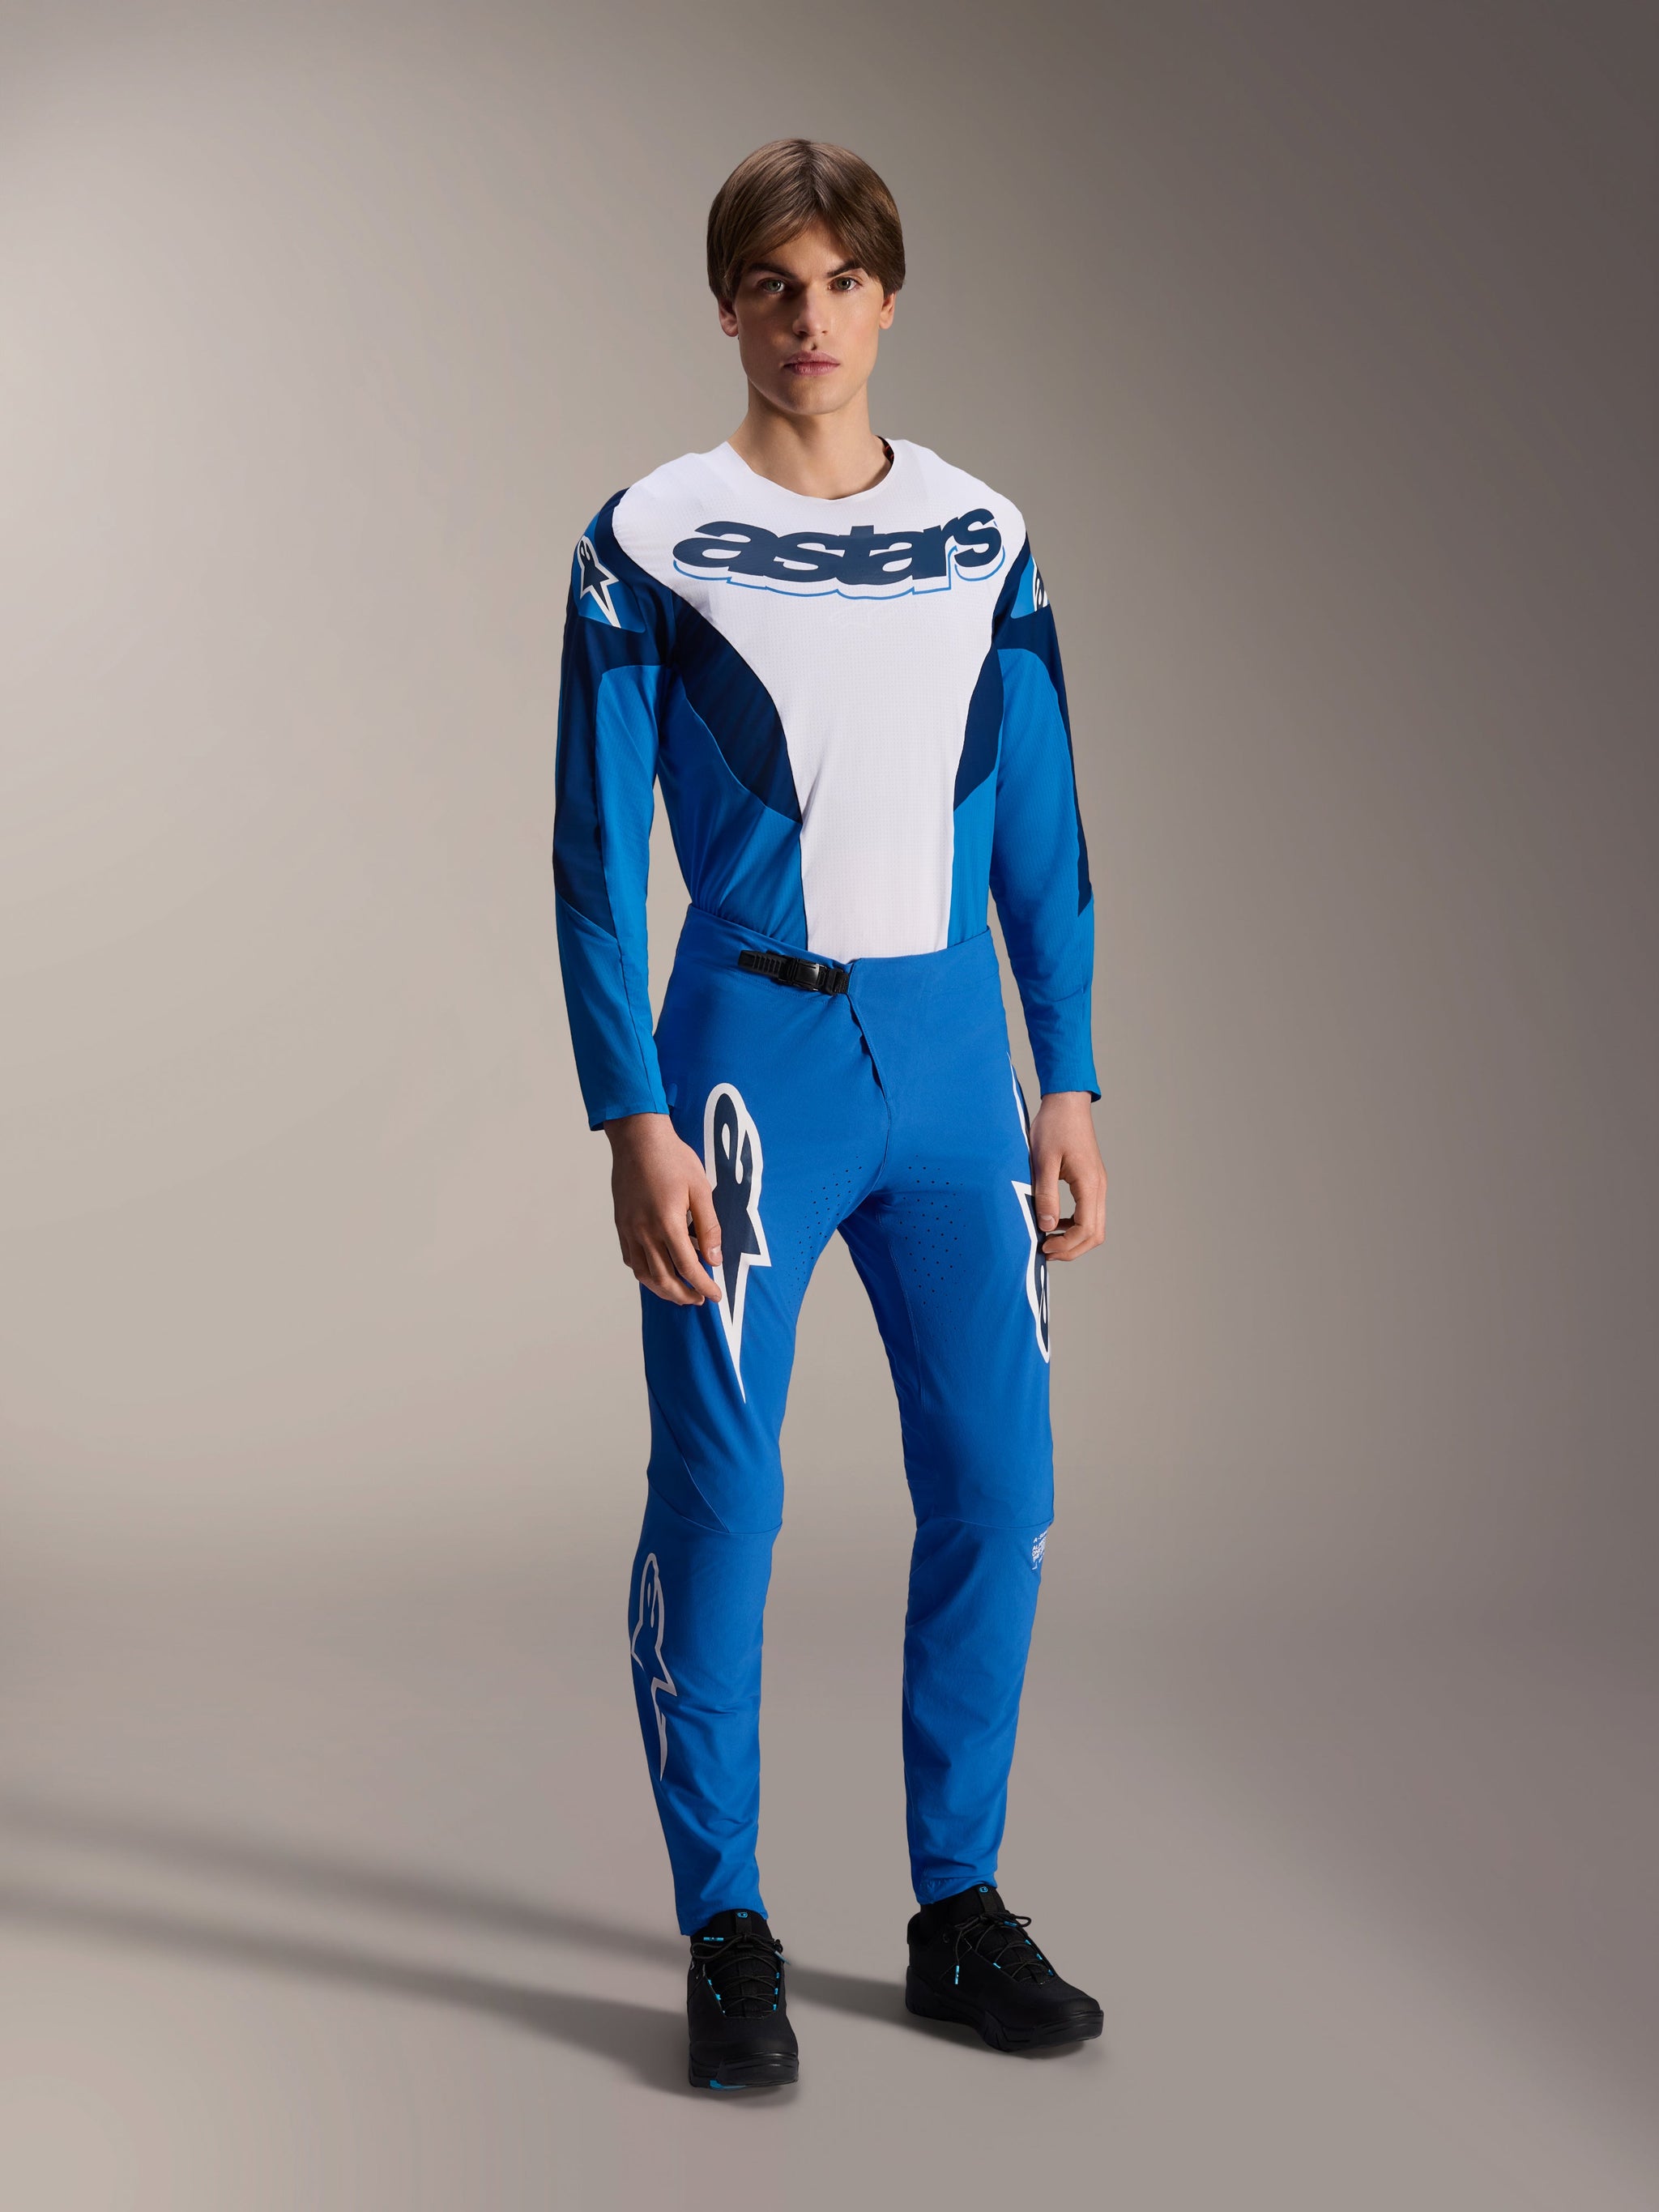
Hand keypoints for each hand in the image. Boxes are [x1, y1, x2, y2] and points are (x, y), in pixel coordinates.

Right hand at [603, 1113, 722, 1304]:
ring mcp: (629, 1230)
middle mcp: (644, 1231)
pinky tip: (658, 1273)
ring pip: (643, 1274)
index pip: (687, 1267)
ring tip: (680, 1294)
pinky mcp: (621, 1225)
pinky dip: (645, 1274)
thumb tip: (714, 1259)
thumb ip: (709, 1227)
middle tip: (699, 1299)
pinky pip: (631, 1259)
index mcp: (667, 1222)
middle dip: (683, 1295)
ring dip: (662, 1290)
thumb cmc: (673, 1159)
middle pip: (663, 1278)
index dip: (703, 1285)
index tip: (715, 1296)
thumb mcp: (701, 1189)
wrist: (639, 1139)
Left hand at [1028, 1092, 1105, 1260]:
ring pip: (1095, 1225)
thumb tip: (1047, 1227)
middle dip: (1072, 1249)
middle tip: (1046, 1252)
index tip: (1044, 1247)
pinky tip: (1055, 1222)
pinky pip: (1089, 1212)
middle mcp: (1098, 1187)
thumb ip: (1046, 1195)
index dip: (1066, 1245)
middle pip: (1096, 1234)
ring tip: (1049, 1242)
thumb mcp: (1043, 1161)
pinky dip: (1075, 1225)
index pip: (1086, 1229)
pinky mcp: (1091, 1181)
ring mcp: (1097, 1184)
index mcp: (1089, 1184)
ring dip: (1074, 1239)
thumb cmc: (1054, 1126)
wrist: (1066, 1102)